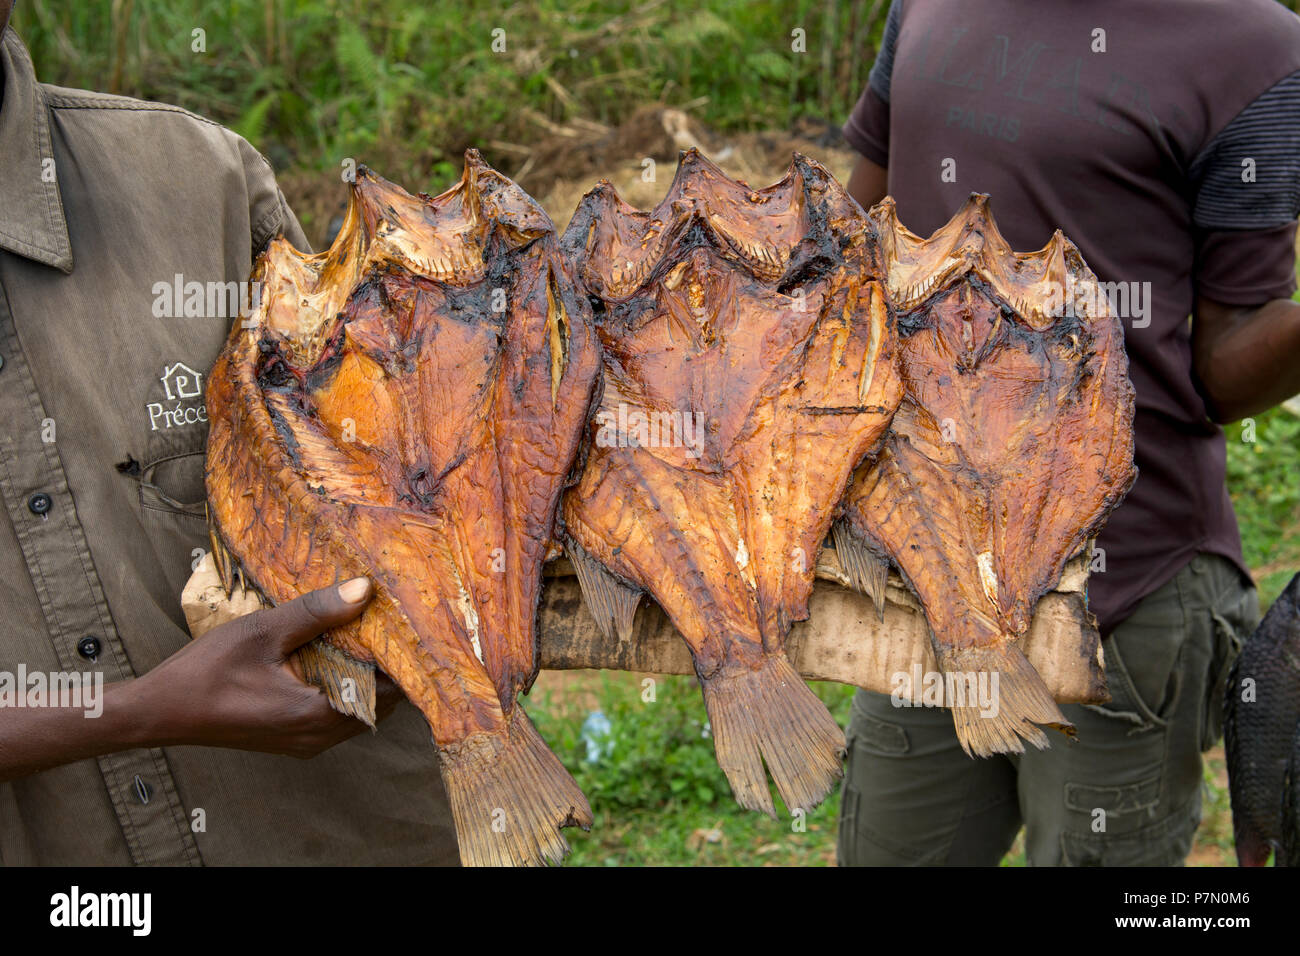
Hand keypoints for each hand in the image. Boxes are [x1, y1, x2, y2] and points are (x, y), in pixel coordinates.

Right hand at [138, 577, 403, 757]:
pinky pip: (334, 715)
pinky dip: (342, 687)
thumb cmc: (206, 672)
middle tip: (390, 623)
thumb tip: (366, 588)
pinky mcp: (291, 739)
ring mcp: (305, 743)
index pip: (389, 693)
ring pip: (357, 710)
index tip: (408, 626)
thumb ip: (318, 611)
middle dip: (387, 665)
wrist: (159, 711)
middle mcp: (318, 737)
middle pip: (379, 703)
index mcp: (317, 715)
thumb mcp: (263, 631)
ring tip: (365, 634)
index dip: (402, 659)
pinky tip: (333, 655)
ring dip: (364, 677)